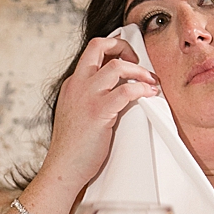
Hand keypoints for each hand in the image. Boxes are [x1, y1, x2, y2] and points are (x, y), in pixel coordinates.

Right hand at [42, 36, 160, 188]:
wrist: (63, 167)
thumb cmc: (73, 146)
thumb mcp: (76, 112)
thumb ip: (90, 96)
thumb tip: (116, 89)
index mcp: (73, 84)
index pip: (92, 53)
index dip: (113, 50)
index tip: (128, 58)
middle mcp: (78, 85)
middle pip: (98, 45)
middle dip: (123, 46)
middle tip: (137, 60)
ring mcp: (87, 97)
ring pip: (117, 66)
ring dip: (139, 70)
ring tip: (150, 81)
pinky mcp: (98, 112)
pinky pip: (126, 91)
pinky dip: (142, 89)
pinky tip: (149, 94)